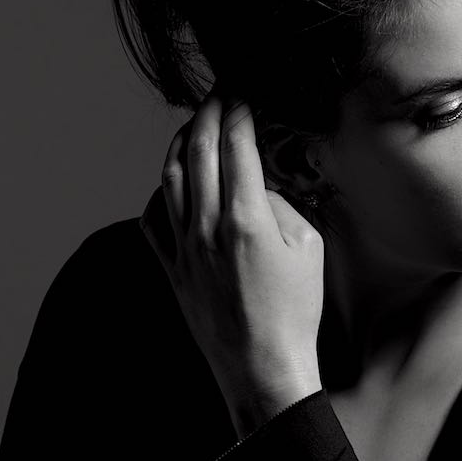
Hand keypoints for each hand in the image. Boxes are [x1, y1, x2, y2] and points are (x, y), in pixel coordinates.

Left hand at [140, 87, 324, 438]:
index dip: (239, 109)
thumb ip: (281, 205)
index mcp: (245, 218)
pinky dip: (161, 190)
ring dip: (182, 143)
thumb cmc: (294, 313)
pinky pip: (152, 218)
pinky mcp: (172, 269)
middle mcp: (207, 227)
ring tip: (195, 127)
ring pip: (170, 177)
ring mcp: (183, 248)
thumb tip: (257, 184)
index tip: (244, 90)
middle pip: (199, 149)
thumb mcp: (309, 249)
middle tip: (220, 94)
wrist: (263, 369)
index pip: (237, 144)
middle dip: (208, 112)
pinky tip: (172, 183)